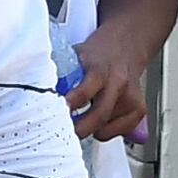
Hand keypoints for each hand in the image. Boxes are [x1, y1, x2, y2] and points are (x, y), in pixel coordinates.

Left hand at [65, 12, 163, 143]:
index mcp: (99, 69)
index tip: (55, 114)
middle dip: (78, 129)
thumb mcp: (76, 56)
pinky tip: (99, 121)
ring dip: (90, 129)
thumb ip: (61, 73)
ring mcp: (130, 97)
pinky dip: (105, 131)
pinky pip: (119, 132)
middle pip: (99, 115)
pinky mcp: (139, 109)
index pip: (84, 92)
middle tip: (62, 132)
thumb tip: (38, 92)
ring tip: (80, 120)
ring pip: (106, 127)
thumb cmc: (97, 54)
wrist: (125, 45)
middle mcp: (118, 83)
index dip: (69, 106)